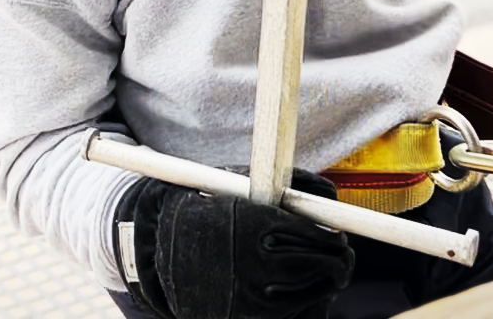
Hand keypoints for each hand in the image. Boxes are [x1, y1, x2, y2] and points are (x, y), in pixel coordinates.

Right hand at [116, 168, 352, 318]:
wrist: (155, 251)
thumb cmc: (203, 211)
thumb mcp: (239, 186)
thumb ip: (287, 187)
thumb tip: (329, 193)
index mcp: (258, 226)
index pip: (323, 236)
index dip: (334, 235)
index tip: (336, 233)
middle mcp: (259, 264)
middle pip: (328, 266)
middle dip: (337, 257)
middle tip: (336, 252)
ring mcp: (255, 298)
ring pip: (317, 291)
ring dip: (322, 279)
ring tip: (313, 268)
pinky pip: (294, 312)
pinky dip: (300, 301)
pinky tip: (290, 287)